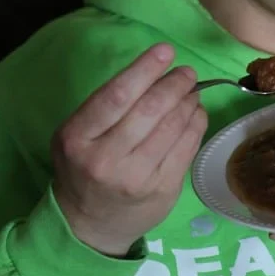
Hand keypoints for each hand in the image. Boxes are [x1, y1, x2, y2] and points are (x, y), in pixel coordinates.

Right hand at [52, 44, 207, 256]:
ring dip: (189, 102)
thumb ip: (107, 106)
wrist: (89, 224)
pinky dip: (197, 123)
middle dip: (174, 84)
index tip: (166, 51)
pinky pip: (187, 147)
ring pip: (173, 127)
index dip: (144, 69)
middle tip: (187, 73)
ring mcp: (137, 177)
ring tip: (192, 91)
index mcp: (78, 138)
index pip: (116, 95)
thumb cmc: (84, 166)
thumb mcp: (78, 134)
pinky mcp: (163, 190)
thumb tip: (155, 71)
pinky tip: (196, 113)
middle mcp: (106, 159)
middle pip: (149, 110)